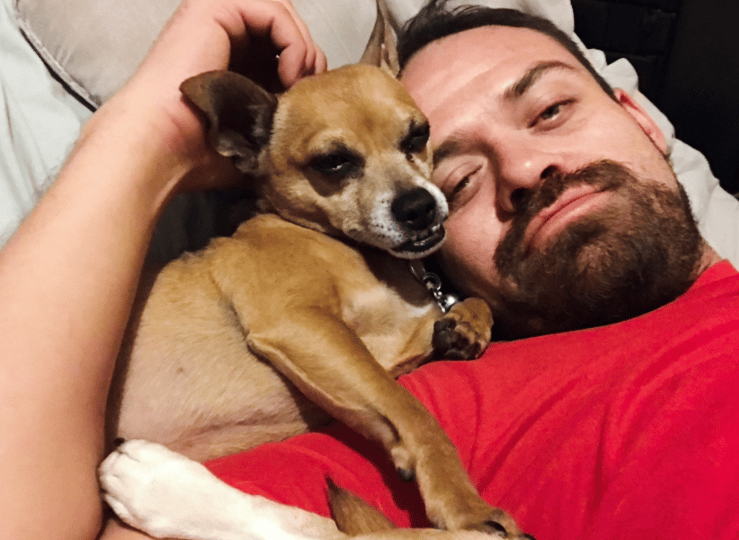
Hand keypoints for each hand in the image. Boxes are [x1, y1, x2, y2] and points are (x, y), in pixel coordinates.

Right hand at [98, 0, 327, 190]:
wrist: (166, 143)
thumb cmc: (202, 149)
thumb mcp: (253, 130)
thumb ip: (277, 114)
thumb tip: (310, 119)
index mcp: (228, 53)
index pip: (283, 45)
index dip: (305, 69)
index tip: (308, 103)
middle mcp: (222, 29)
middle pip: (286, 26)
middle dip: (308, 56)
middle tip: (308, 91)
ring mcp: (216, 13)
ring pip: (283, 15)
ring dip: (303, 50)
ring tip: (297, 86)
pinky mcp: (214, 8)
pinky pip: (273, 13)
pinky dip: (293, 43)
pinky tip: (288, 76)